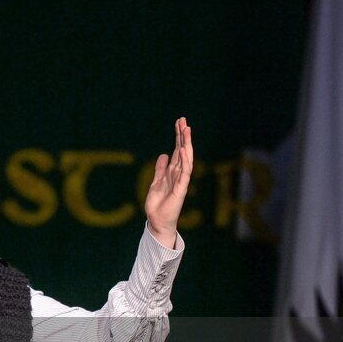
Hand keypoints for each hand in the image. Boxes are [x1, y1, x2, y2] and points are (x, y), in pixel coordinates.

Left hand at [144, 117, 192, 248]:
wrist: (157, 221)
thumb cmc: (157, 205)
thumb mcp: (156, 182)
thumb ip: (160, 170)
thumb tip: (164, 154)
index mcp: (172, 172)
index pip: (177, 150)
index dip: (178, 137)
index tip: (179, 123)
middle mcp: (179, 174)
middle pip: (182, 151)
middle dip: (183, 136)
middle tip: (183, 120)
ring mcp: (181, 180)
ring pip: (186, 158)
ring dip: (186, 144)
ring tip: (186, 130)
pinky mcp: (181, 189)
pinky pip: (185, 172)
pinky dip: (186, 161)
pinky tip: (186, 150)